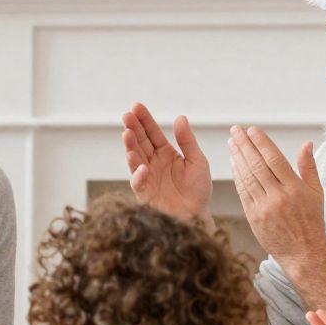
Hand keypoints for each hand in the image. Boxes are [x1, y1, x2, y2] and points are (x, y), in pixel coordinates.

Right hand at [121, 104, 210, 221]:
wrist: (197, 217)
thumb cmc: (198, 191)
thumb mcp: (197, 161)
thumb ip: (187, 141)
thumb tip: (180, 117)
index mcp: (166, 154)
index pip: (152, 133)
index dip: (144, 120)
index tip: (136, 106)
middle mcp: (153, 163)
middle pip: (140, 143)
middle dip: (133, 129)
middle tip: (127, 116)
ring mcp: (147, 178)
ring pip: (135, 159)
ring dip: (130, 147)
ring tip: (127, 134)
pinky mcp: (145, 194)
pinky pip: (139, 183)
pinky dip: (139, 175)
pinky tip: (143, 166)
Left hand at [228, 127, 325, 264]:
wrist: (303, 252)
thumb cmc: (311, 222)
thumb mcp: (317, 192)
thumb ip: (309, 167)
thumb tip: (306, 143)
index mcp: (294, 188)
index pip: (274, 159)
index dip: (261, 143)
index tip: (252, 130)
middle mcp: (278, 196)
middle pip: (257, 165)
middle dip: (244, 145)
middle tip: (236, 130)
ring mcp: (264, 207)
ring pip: (247, 177)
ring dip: (237, 157)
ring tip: (232, 143)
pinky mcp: (253, 216)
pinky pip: (243, 192)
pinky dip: (237, 176)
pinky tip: (233, 163)